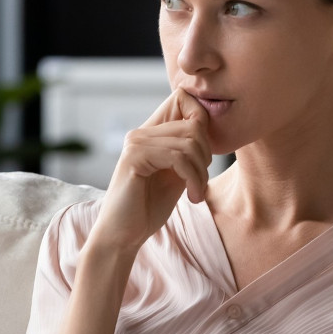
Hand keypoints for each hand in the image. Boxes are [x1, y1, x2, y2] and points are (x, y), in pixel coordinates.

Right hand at [90, 88, 211, 250]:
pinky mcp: (134, 157)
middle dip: (206, 155)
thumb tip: (208, 126)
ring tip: (196, 193)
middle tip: (200, 182)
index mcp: (150, 133)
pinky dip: (193, 178)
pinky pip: (177, 157)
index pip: (183, 98)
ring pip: (189, 142)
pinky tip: (192, 196)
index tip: (204, 158)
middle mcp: (141, 132)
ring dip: (201, 172)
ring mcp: (136, 143)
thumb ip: (188, 150)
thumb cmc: (149, 207)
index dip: (203, 120)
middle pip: (193, 124)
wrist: (124, 235)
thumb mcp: (177, 173)